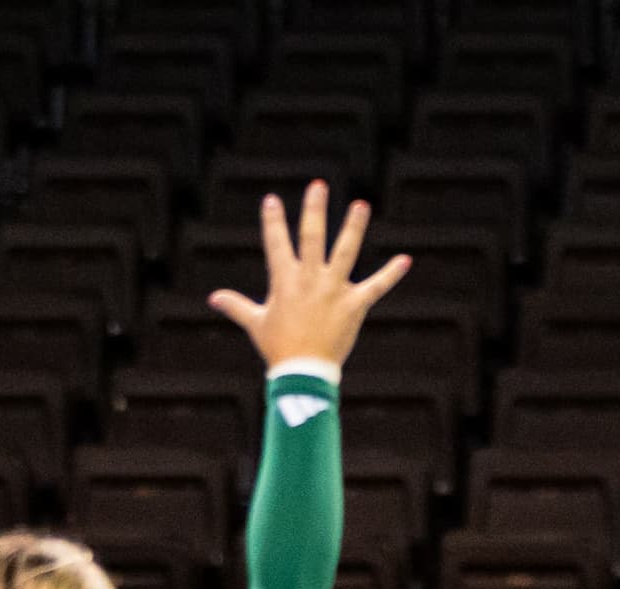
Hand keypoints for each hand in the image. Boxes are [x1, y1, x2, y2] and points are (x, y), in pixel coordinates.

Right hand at [206, 180, 410, 372]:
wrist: (304, 373)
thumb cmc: (278, 348)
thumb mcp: (256, 323)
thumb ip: (236, 306)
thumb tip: (213, 298)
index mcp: (285, 281)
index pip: (276, 244)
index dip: (273, 221)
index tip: (271, 200)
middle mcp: (310, 280)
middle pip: (312, 237)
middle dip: (314, 209)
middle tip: (318, 185)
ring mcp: (334, 290)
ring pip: (345, 252)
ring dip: (354, 227)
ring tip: (360, 205)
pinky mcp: (354, 305)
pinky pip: (376, 286)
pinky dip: (391, 274)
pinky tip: (405, 260)